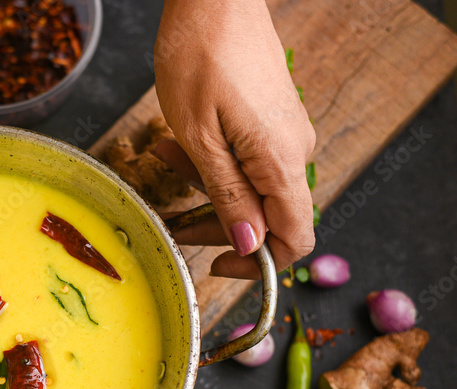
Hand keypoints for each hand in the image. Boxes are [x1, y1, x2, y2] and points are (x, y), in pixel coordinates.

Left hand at [154, 0, 315, 277]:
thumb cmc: (201, 56)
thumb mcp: (200, 138)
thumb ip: (226, 195)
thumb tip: (247, 244)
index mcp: (283, 162)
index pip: (293, 238)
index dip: (257, 264)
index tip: (215, 265)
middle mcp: (295, 151)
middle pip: (266, 217)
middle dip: (215, 223)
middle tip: (170, 221)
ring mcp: (285, 133)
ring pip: (250, 187)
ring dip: (204, 188)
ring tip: (162, 161)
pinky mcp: (271, 118)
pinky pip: (246, 159)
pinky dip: (211, 162)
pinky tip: (175, 145)